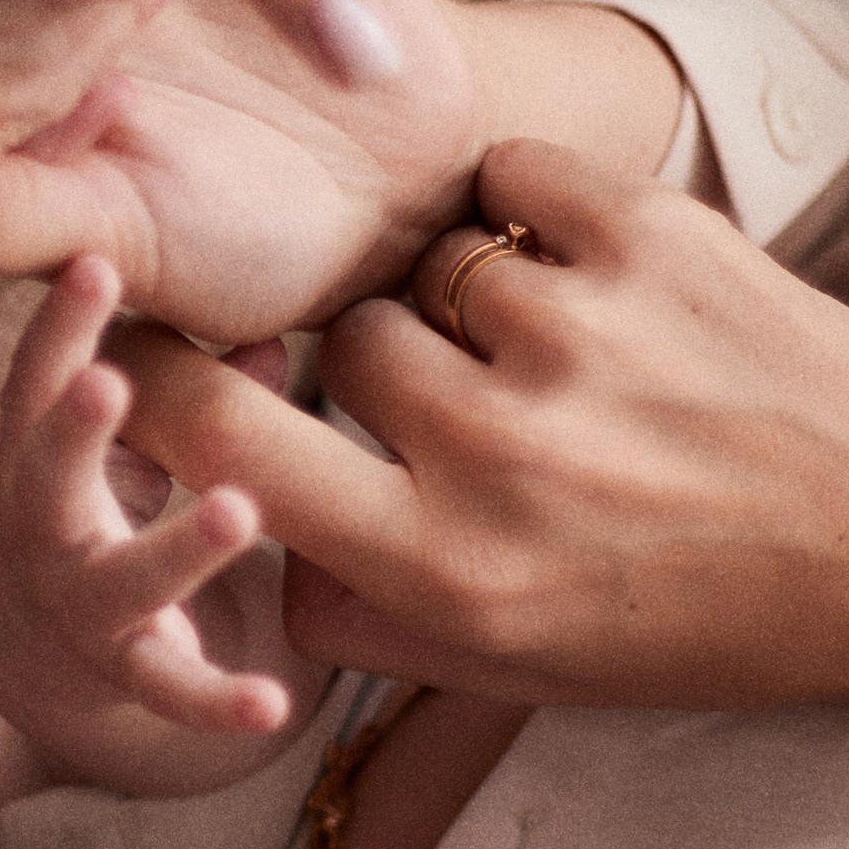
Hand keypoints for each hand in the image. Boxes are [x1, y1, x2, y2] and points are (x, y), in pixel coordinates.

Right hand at [0, 261, 313, 773]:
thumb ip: (191, 390)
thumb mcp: (121, 442)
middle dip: (75, 428)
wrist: (29, 646)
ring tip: (237, 511)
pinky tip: (275, 704)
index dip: (58, 324)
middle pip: (48, 476)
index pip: (35, 381)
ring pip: (122, 583)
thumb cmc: (84, 502)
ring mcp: (79, 604)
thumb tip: (275, 334)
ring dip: (177, 548)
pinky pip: (172, 691)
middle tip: (110, 381)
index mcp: (35, 456)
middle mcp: (43, 529)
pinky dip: (219, 702)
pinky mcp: (123, 672)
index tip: (91, 265)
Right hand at [109, 139, 848, 710]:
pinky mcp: (649, 237)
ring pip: (428, 270)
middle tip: (477, 406)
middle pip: (341, 345)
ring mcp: (575, 334)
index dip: (158, 390)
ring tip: (569, 361)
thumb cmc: (700, 611)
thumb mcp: (517, 663)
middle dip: (387, 368)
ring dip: (474, 303)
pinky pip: (508, 185)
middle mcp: (498, 455)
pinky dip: (532, 219)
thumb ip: (362, 615)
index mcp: (448, 571)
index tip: (149, 366)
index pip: (223, 444)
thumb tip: (244, 530)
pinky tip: (590, 280)